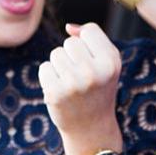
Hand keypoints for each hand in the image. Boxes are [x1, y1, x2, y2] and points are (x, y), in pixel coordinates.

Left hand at [40, 23, 124, 154]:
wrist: (91, 127)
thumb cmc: (99, 88)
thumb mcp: (107, 62)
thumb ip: (93, 38)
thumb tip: (68, 27)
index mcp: (111, 62)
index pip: (89, 31)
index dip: (88, 45)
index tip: (94, 64)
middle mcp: (93, 72)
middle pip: (70, 42)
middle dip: (73, 56)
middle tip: (82, 77)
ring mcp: (73, 83)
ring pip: (56, 54)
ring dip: (60, 66)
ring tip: (72, 84)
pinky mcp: (54, 93)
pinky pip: (44, 68)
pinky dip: (49, 77)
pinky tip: (61, 91)